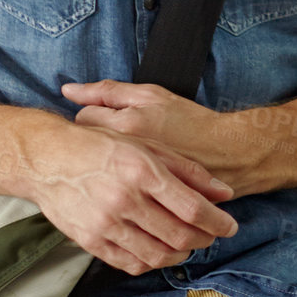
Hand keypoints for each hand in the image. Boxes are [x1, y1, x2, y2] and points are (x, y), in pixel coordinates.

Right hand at [25, 116, 237, 276]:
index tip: (229, 226)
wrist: (48, 159)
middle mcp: (125, 199)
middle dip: (203, 239)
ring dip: (181, 254)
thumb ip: (187, 170)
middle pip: (179, 235)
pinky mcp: (91, 241)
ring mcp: (106, 223)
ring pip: (158, 254)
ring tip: (188, 245)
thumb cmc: (100, 147)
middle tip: (211, 235)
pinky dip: (153, 262)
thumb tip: (224, 192)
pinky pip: (131, 263)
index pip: (192, 208)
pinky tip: (160, 251)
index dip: (217, 222)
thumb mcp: (146, 145)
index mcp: (142, 170)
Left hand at [63, 79, 244, 185]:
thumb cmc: (190, 123)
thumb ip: (108, 91)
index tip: (106, 123)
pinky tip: (126, 183)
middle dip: (93, 147)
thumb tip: (68, 90)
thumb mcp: (152, 96)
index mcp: (126, 126)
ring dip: (101, 171)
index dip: (92, 119)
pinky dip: (114, 191)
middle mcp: (124, 158)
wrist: (227, 155)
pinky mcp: (140, 205)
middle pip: (84, 151)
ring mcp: (131, 185)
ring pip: (95, 178)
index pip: (82, 120)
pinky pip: (111, 195)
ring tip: (118, 164)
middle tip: (112, 145)